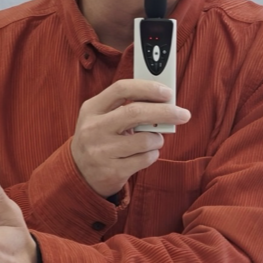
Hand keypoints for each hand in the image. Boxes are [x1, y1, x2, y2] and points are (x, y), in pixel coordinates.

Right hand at [70, 79, 190, 197]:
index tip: (167, 92)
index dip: (147, 88)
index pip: (122, 89)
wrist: (78, 174)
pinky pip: (145, 159)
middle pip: (136, 112)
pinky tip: (145, 154)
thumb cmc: (99, 139)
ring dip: (158, 139)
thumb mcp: (101, 117)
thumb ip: (126, 107)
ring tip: (153, 140)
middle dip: (166, 112)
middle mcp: (94, 128)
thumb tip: (163, 101)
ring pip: (145, 140)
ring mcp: (102, 151)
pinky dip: (152, 155)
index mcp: (92, 108)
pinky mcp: (112, 171)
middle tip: (184, 114)